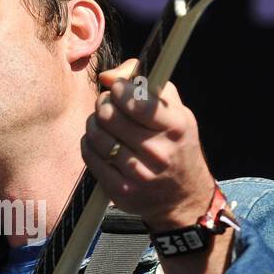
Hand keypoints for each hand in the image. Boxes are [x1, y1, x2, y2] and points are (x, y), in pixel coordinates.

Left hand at [81, 58, 217, 231]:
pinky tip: (101, 142)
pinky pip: (89, 155)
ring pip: (95, 135)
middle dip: (104, 104)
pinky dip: (90, 143)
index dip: (119, 89)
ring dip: (94, 123)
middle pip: (108, 115)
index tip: (119, 90)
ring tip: (103, 123)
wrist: (183, 197)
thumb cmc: (175, 144)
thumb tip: (107, 76)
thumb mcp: (175, 109)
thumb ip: (145, 82)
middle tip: (109, 106)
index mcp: (175, 127)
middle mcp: (158, 152)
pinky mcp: (120, 190)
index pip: (134, 101)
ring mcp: (138, 174)